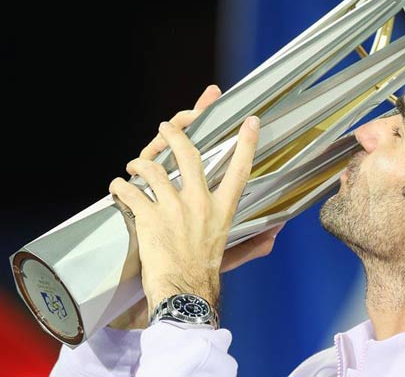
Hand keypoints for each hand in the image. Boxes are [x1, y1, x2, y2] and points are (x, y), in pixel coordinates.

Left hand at [106, 85, 283, 329]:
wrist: (184, 293)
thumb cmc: (205, 273)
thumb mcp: (231, 252)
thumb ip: (254, 242)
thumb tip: (276, 235)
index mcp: (222, 209)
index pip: (240, 170)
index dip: (247, 143)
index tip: (250, 121)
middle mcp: (200, 203)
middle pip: (189, 155)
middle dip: (174, 135)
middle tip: (165, 127)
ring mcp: (174, 208)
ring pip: (153, 169)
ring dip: (139, 163)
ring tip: (134, 165)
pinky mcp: (150, 218)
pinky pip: (131, 192)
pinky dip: (120, 187)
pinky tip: (117, 188)